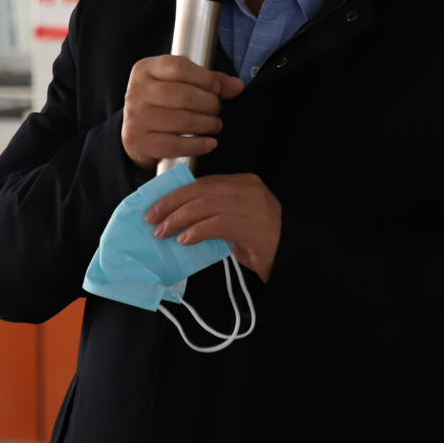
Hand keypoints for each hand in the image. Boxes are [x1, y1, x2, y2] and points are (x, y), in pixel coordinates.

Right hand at [121, 55, 244, 170]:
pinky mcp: (139, 142)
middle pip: (183, 95)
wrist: (136, 133)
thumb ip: (209, 81)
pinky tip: (209, 143)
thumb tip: (237, 86)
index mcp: (145, 69)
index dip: (204, 78)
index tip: (216, 88)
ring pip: (181, 120)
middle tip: (215, 110)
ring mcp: (136, 118)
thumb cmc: (162, 103)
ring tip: (214, 125)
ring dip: (206, 124)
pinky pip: (174, 144)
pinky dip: (197, 145)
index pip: (178, 67)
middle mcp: (137, 91)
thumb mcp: (180, 83)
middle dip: (208, 104)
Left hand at [146, 174, 281, 281]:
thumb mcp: (233, 223)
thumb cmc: (259, 244)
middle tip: (152, 218)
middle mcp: (250, 189)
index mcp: (244, 183)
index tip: (156, 205)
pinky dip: (197, 230)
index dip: (176, 193)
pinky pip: (218, 223)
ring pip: (206, 204)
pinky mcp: (254, 226)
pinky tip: (185, 239)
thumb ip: (212, 215)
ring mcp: (253, 206)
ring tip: (163, 232)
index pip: (204, 182)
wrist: (291, 260)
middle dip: (172, 203)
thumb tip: (177, 220)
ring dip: (179, 218)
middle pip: (202, 189)